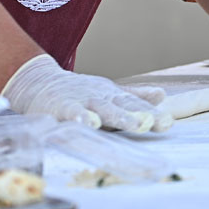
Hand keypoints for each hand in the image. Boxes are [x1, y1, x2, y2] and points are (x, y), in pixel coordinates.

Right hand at [1, 54, 172, 132]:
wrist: (40, 83)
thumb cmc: (80, 92)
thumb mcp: (108, 92)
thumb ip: (134, 96)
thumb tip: (162, 95)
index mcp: (112, 95)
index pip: (135, 104)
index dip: (152, 113)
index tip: (168, 122)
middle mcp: (100, 96)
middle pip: (123, 106)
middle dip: (141, 115)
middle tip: (159, 123)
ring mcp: (82, 100)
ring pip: (102, 109)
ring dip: (118, 116)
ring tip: (135, 125)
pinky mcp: (62, 107)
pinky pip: (72, 113)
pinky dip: (80, 118)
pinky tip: (89, 124)